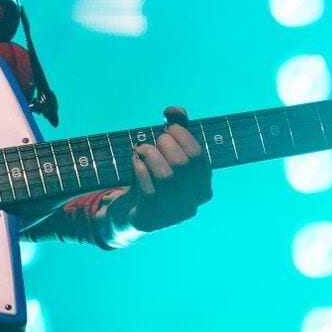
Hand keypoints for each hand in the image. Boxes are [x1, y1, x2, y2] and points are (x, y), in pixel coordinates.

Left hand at [117, 105, 211, 233]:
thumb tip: (174, 111)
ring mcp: (172, 216)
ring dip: (151, 155)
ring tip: (141, 149)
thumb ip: (176, 129)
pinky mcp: (152, 220)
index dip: (183, 136)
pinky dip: (141, 170)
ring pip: (166, 177)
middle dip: (166, 144)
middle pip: (183, 164)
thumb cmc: (152, 178)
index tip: (169, 126)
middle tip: (154, 139)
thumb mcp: (166, 154)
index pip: (198, 157)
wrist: (128, 212)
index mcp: (203, 189)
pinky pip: (149, 190)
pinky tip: (136, 162)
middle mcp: (192, 205)